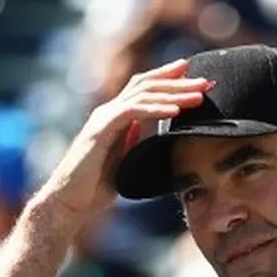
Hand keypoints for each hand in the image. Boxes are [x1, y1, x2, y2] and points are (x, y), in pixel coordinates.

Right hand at [35, 58, 211, 228]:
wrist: (70, 202)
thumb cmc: (96, 186)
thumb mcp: (126, 160)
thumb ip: (137, 142)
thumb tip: (157, 134)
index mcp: (117, 118)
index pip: (144, 89)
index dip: (168, 79)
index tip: (194, 75)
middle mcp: (109, 112)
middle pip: (146, 85)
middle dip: (178, 81)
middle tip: (205, 81)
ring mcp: (104, 118)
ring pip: (142, 95)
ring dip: (173, 93)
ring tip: (199, 95)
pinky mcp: (100, 130)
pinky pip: (131, 113)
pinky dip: (155, 109)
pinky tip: (175, 110)